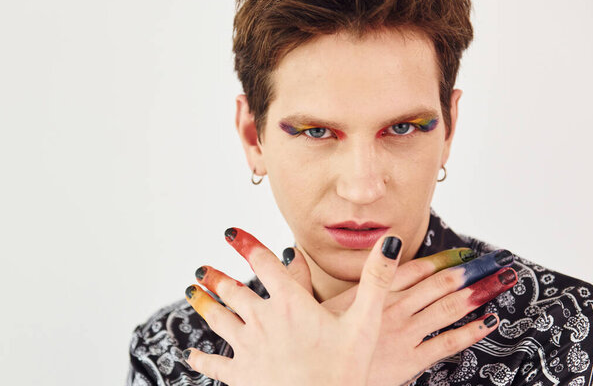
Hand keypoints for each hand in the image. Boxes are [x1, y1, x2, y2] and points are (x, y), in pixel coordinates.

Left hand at [183, 227, 403, 385]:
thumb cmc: (344, 372)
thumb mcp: (365, 323)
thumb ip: (376, 280)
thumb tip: (389, 243)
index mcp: (290, 303)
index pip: (263, 263)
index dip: (246, 245)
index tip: (231, 233)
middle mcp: (263, 320)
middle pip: (234, 291)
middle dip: (217, 277)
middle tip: (202, 268)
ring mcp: (248, 348)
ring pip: (219, 320)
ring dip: (204, 304)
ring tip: (192, 292)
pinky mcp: (240, 376)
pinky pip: (214, 365)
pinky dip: (201, 359)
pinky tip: (191, 355)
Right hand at [285, 246, 516, 385]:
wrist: (326, 377)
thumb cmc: (319, 345)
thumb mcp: (308, 308)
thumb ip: (299, 277)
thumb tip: (290, 254)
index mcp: (372, 294)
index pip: (413, 269)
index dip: (441, 259)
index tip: (462, 251)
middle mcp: (393, 310)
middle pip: (438, 285)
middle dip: (468, 272)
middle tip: (494, 261)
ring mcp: (406, 334)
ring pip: (448, 309)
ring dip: (476, 294)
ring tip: (499, 282)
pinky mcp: (412, 360)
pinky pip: (447, 344)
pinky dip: (469, 332)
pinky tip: (488, 322)